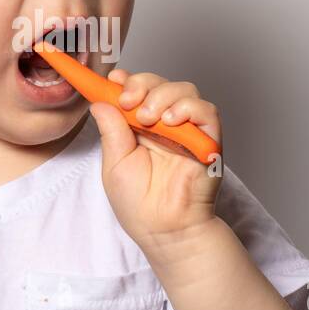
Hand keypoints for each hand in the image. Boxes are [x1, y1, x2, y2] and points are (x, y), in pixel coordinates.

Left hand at [88, 66, 223, 262]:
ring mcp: (188, 130)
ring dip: (162, 95)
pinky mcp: (208, 140)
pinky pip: (206, 111)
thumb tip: (100, 102)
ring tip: (148, 118)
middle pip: (160, 83)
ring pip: (184, 90)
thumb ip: (111, 131)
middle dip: (142, 84)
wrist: (163, 230)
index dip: (127, 80)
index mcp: (141, 126)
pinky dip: (188, 108)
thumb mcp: (114, 163)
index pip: (138, 90)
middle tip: (128, 102)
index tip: (114, 80)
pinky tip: (170, 121)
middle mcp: (166, 123)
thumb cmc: (138, 204)